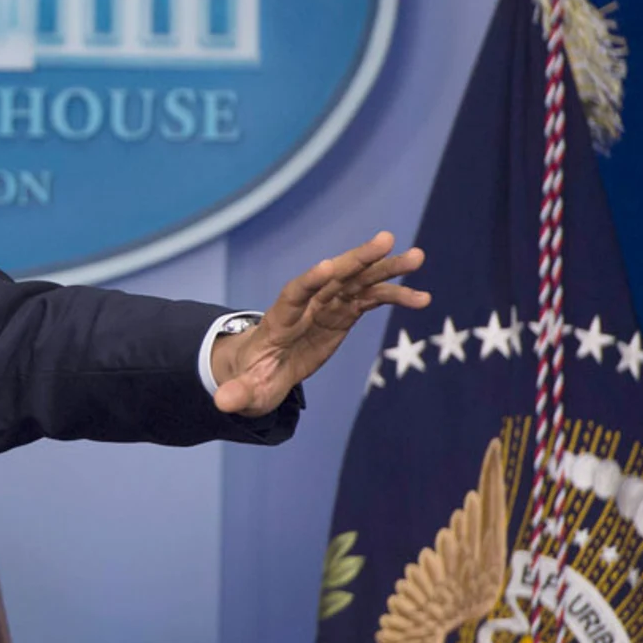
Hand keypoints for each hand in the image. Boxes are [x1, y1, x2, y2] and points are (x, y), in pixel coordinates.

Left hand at [212, 231, 429, 415]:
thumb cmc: (250, 378)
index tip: (328, 265)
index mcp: (278, 322)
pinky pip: (369, 300)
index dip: (309, 281)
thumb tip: (221, 402)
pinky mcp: (341, 315)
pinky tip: (421, 297)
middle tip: (386, 240)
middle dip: (356, 259)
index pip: (293, 296)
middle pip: (331, 277)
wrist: (259, 369)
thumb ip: (237, 394)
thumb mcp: (244, 392)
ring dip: (385, 269)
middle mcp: (304, 307)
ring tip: (418, 258)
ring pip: (356, 282)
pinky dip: (393, 296)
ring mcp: (324, 308)